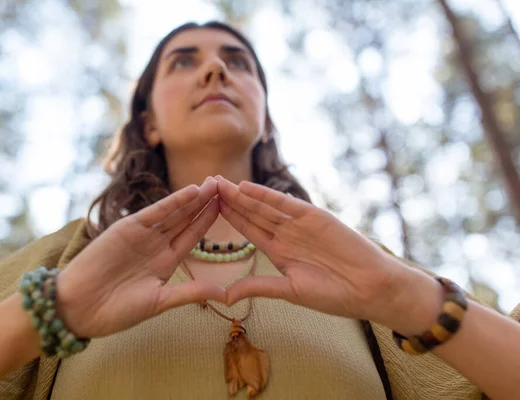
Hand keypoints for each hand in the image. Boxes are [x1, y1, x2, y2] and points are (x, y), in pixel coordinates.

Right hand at [56, 177, 226, 337]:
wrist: (78, 309)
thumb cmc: (116, 311)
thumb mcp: (160, 302)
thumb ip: (191, 293)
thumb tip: (226, 295)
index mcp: (166, 262)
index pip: (193, 236)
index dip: (211, 221)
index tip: (232, 208)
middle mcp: (156, 244)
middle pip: (187, 219)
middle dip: (207, 203)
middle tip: (229, 185)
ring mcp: (142, 234)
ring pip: (175, 212)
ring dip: (195, 198)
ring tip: (216, 183)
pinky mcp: (127, 227)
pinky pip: (155, 213)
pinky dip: (173, 202)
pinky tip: (192, 191)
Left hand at [216, 176, 440, 331]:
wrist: (371, 288)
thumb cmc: (334, 295)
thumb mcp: (290, 291)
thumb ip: (258, 287)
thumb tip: (224, 297)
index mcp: (279, 252)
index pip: (247, 230)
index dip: (227, 218)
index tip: (204, 208)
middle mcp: (286, 234)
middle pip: (251, 213)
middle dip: (228, 200)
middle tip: (204, 185)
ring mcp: (300, 224)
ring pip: (264, 206)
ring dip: (241, 194)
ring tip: (218, 182)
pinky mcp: (315, 217)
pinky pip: (286, 205)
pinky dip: (267, 196)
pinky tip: (246, 188)